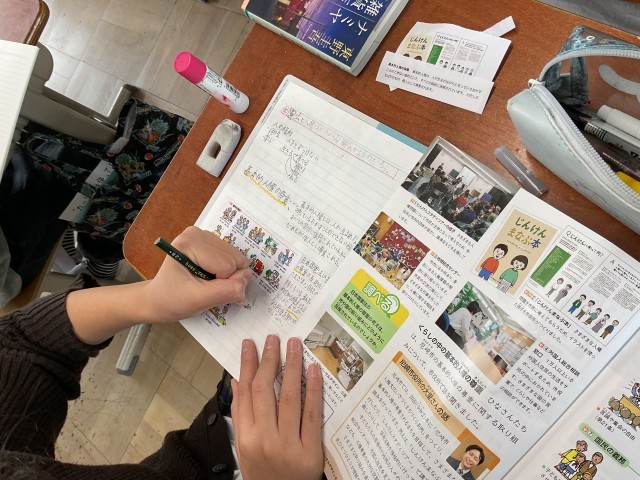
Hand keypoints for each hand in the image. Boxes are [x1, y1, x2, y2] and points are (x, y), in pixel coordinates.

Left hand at [142, 226, 251, 322]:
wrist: (157, 299)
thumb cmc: (172, 301)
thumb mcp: (198, 301)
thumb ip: (227, 290)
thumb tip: (248, 276)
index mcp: (190, 243)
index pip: (228, 265)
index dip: (222, 284)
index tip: (202, 291)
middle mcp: (197, 233)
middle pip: (234, 258)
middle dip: (226, 279)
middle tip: (204, 288)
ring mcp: (203, 235)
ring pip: (236, 257)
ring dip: (226, 276)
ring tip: (204, 282)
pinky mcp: (208, 240)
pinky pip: (232, 256)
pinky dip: (226, 271)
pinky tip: (208, 276)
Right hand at [231, 336, 323, 479]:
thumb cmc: (264, 474)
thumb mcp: (245, 448)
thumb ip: (241, 415)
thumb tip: (237, 382)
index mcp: (246, 438)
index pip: (245, 393)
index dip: (247, 365)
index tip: (250, 344)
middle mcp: (264, 440)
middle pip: (265, 391)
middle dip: (268, 360)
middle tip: (273, 338)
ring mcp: (288, 445)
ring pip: (288, 398)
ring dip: (290, 367)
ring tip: (293, 345)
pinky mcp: (310, 451)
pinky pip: (311, 414)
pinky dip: (312, 389)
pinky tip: (313, 370)